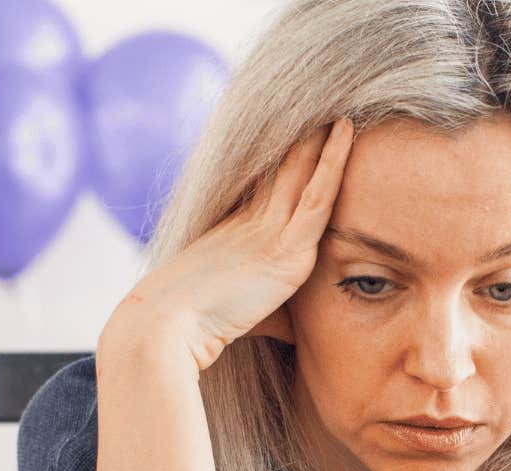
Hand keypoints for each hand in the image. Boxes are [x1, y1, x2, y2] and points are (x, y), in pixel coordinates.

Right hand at [108, 117, 354, 372]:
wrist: (162, 328)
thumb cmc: (190, 332)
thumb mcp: (234, 315)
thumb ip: (269, 312)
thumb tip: (292, 329)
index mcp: (233, 231)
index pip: (268, 184)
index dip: (287, 155)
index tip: (307, 129)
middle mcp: (249, 221)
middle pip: (284, 166)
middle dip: (306, 135)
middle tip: (326, 98)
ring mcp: (266, 231)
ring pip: (302, 170)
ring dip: (323, 135)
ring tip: (344, 101)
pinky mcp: (284, 248)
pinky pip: (317, 195)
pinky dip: (334, 161)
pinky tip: (348, 131)